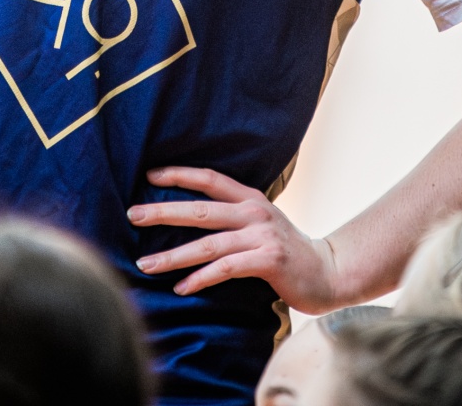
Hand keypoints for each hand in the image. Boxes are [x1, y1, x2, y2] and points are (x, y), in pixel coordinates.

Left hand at [127, 166, 337, 311]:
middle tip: (132, 215)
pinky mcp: (267, 260)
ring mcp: (261, 236)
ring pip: (208, 243)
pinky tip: (181, 287)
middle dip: (163, 212)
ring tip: (145, 263)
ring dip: (173, 256)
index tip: (149, 176)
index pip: (209, 178)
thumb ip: (234, 217)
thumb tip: (193, 218)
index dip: (179, 175)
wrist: (329, 272)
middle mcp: (253, 212)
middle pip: (200, 209)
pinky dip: (200, 279)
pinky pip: (225, 269)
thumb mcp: (261, 223)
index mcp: (250, 198)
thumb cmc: (288, 251)